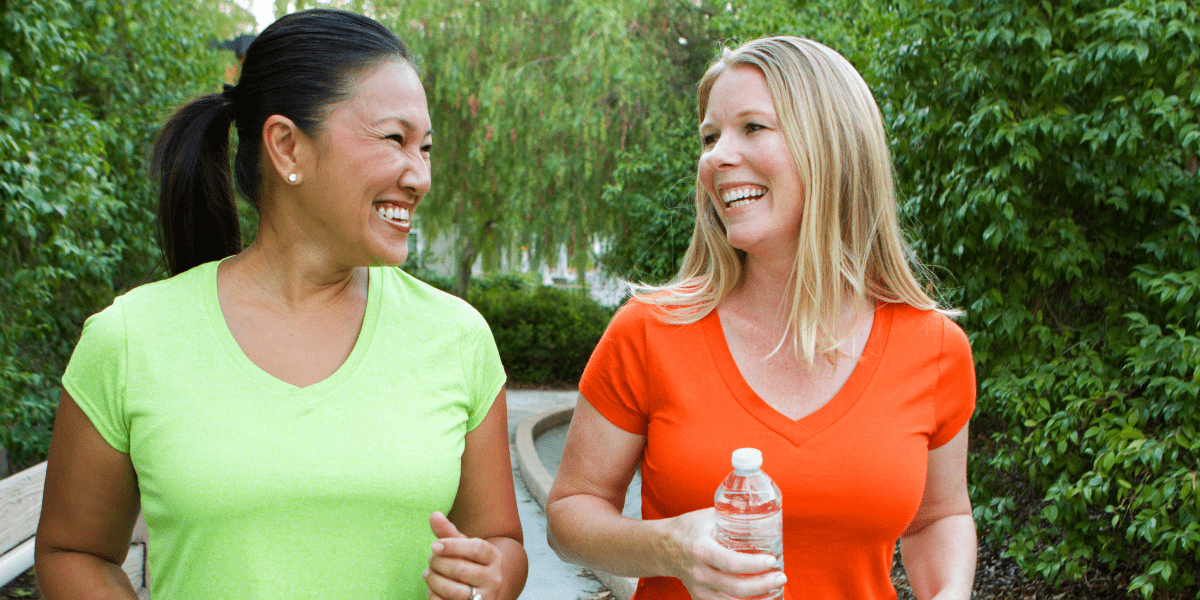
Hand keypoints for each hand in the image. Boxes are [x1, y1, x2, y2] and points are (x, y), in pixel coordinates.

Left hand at [426, 511, 503, 599]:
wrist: (485, 589)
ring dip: (434, 581)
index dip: (453, 546)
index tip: (434, 545)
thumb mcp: (463, 546)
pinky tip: (432, 589)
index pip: (475, 548)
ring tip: (428, 574)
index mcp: (493, 557)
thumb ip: (448, 532)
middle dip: (439, 563)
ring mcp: (485, 597)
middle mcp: (493, 578)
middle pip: (461, 570)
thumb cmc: (470, 563)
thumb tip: (434, 515)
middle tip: (430, 559)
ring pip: (454, 590)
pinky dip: (434, 596)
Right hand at [661, 508, 786, 599]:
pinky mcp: (699, 597)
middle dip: (763, 585)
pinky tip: (757, 598)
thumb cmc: (689, 528)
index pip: (731, 563)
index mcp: (700, 549)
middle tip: (780, 577)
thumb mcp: (708, 517)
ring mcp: (698, 588)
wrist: (662, 546)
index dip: (754, 565)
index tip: (771, 560)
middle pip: (735, 587)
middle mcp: (698, 572)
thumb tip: (762, 515)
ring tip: (773, 589)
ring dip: (757, 599)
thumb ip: (732, 517)